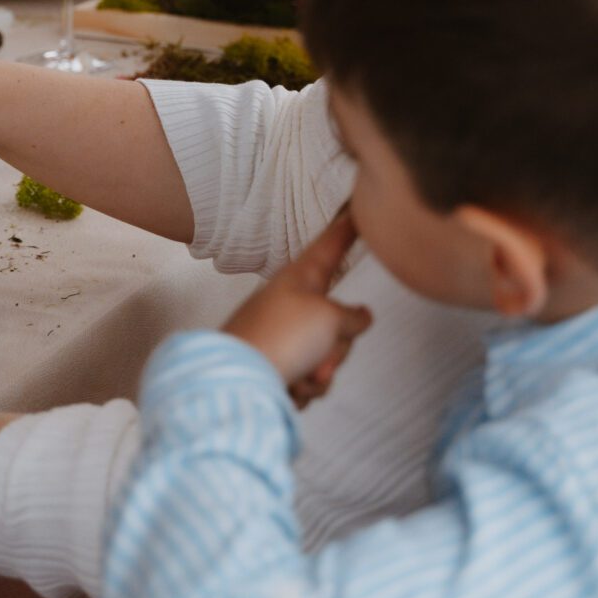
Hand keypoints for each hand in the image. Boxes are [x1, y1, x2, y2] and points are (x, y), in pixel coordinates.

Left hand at [222, 211, 370, 405]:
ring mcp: (284, 336)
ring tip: (299, 375)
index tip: (357, 209)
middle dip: (337, 349)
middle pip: (339, 321)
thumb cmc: (280, 338)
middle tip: (321, 356)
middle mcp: (293, 304)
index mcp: (301, 278)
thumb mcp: (330, 319)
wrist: (237, 382)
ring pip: (327, 355)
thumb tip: (361, 317)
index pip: (332, 245)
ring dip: (320, 373)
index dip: (347, 228)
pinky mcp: (276, 365)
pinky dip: (303, 388)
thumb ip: (352, 318)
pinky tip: (286, 388)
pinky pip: (310, 378)